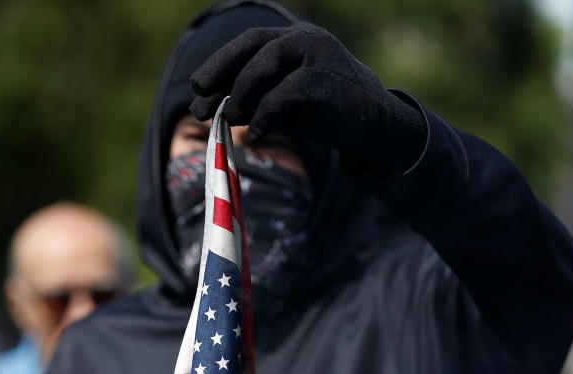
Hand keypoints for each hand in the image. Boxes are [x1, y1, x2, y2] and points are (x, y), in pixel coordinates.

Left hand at [190, 23, 425, 178]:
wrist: (374, 125)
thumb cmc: (326, 111)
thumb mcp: (286, 100)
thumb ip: (256, 98)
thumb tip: (218, 109)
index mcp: (296, 38)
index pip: (250, 41)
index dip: (220, 62)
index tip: (198, 86)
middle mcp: (305, 39)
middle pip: (253, 46)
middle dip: (220, 73)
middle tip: (199, 103)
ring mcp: (316, 57)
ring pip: (263, 67)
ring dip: (240, 95)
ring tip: (228, 119)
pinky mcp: (322, 82)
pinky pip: (281, 97)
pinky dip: (263, 118)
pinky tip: (257, 136)